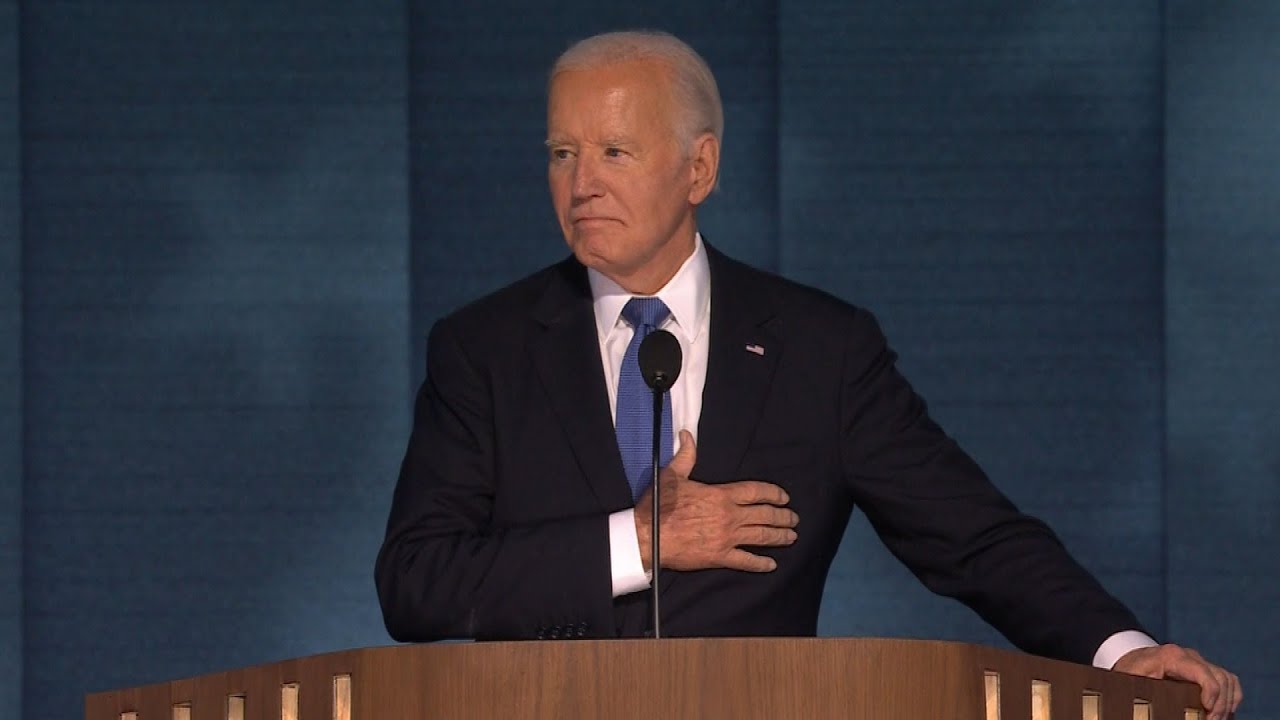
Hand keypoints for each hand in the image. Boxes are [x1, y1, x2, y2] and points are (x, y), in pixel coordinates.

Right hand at [634, 430, 798, 572]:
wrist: (648, 536)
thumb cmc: (659, 506)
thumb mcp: (672, 475)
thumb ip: (686, 456)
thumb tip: (687, 435)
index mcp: (721, 495)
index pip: (756, 492)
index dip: (774, 493)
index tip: (784, 497)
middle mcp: (730, 516)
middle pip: (765, 515)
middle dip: (783, 516)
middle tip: (794, 518)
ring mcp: (727, 538)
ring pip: (761, 537)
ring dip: (779, 536)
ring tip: (791, 536)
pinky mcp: (720, 557)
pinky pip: (746, 561)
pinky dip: (761, 564)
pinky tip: (771, 565)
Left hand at [1113, 644, 1240, 719]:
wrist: (1130, 657)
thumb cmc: (1129, 670)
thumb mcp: (1129, 679)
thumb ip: (1140, 691)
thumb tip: (1150, 710)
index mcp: (1172, 656)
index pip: (1203, 674)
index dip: (1212, 695)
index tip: (1207, 714)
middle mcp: (1190, 656)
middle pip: (1221, 679)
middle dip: (1220, 705)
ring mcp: (1199, 661)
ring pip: (1228, 680)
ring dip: (1227, 703)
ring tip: (1215, 719)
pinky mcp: (1204, 668)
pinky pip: (1228, 680)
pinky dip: (1231, 697)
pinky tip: (1224, 712)